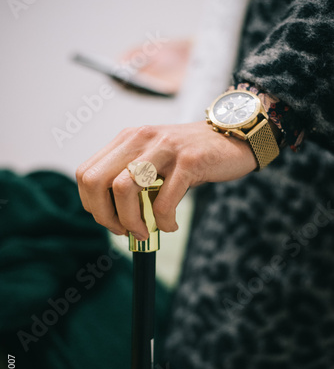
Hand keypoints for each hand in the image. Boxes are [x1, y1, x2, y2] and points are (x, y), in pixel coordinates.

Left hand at [76, 121, 255, 239]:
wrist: (233, 138)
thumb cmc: (190, 157)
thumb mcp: (154, 160)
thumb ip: (133, 179)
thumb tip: (115, 217)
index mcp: (127, 139)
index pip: (86, 173)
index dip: (91, 204)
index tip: (110, 220)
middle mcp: (140, 138)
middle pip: (96, 181)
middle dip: (105, 215)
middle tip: (123, 230)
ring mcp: (163, 147)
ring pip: (125, 189)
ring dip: (132, 220)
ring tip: (146, 231)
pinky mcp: (188, 160)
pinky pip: (164, 200)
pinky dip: (164, 222)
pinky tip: (171, 226)